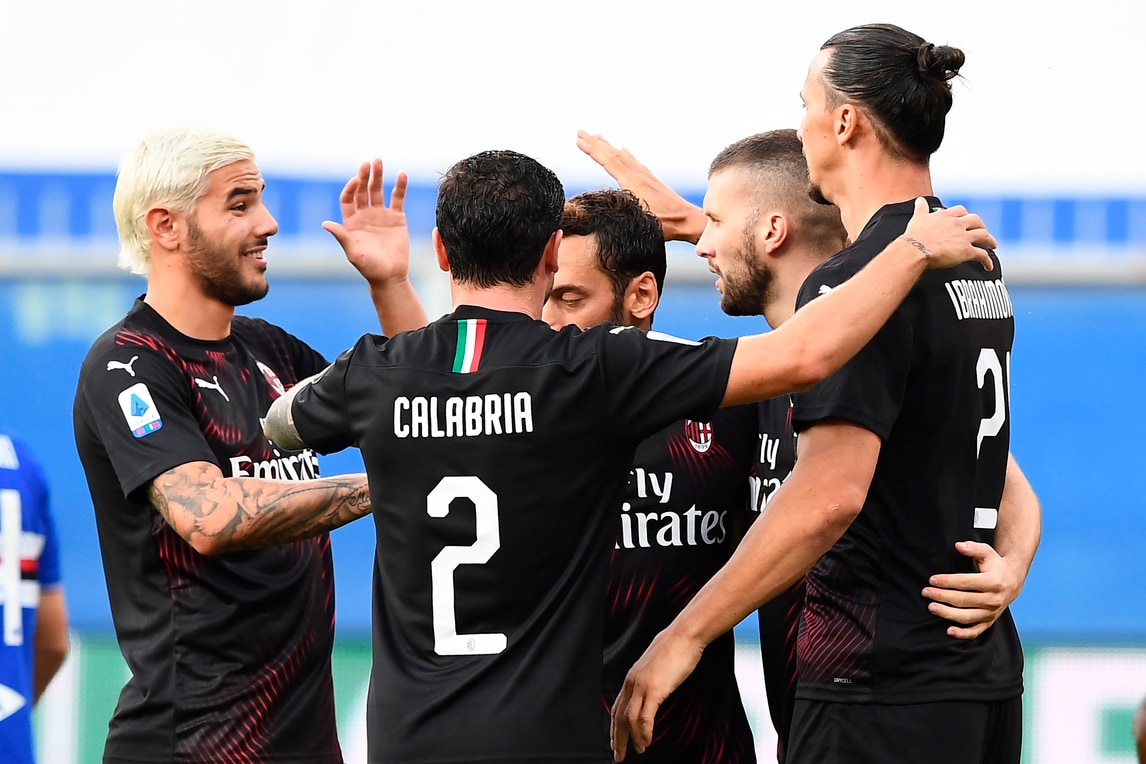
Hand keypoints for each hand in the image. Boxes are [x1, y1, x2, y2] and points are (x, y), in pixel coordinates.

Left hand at [323, 159, 410, 286]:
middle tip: (368, 163)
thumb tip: (325, 223)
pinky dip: (400, 186)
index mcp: (351, 222)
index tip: (355, 181)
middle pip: (362, 191)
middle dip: (364, 176)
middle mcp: (365, 215)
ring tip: (379, 161)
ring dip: (378, 176)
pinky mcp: (397, 218)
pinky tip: (401, 174)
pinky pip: (398, 198)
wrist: (390, 276)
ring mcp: (381, 215)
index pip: (348, 199)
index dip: (350, 188)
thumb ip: (341, 236)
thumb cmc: (369, 267)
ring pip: (378, 191)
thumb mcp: (353, 252)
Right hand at [576, 130, 705, 243]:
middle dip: (595, 143)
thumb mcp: (644, 222)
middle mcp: (639, 175)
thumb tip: (607, 211)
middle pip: (613, 155)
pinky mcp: (652, 181)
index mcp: (634, 183)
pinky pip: (634, 162)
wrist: (690, 221)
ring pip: (623, 156)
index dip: (593, 150)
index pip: (609, 162)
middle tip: (581, 131)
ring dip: (608, 146)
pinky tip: (624, 150)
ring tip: (597, 136)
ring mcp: (646, 176)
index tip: (579, 140)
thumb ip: (627, 215)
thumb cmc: (669, 225)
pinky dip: (625, 154)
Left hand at [610, 629, 702, 760]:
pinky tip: (647, 741)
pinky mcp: (654, 689)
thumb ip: (651, 679)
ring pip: (630, 720)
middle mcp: (632, 682)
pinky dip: (644, 732)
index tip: (616, 741)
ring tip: (638, 750)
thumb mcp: (657, 666)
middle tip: (618, 756)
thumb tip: (654, 689)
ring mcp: (642, 686)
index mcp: (632, 677)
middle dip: (618, 739)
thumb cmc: (675, 649)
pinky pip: (645, 717)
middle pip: (619, 716)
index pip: (618, 707)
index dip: (615, 727)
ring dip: (633, 739)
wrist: (683, 636)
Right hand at [901, 197, 995, 270]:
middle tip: (982, 231)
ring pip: (984, 235)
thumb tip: (920, 200)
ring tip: (992, 245)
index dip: (964, 215)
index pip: (960, 211)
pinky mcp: (966, 251)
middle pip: (976, 220)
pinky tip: (988, 266)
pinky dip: (987, 261)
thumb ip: (921, 208)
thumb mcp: (917, 218)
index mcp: (945, 216)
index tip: (965, 219)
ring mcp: (963, 237)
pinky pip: (982, 255)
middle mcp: (957, 224)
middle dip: (981, 225)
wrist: (915, 250)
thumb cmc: (914, 236)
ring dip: (990, 240)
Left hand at [922, 541, 1024, 638]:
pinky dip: (963, 634)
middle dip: (942, 596)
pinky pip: (977, 630)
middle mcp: (994, 599)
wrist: (1013, 579)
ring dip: (948, 614)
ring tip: (931, 607)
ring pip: (967, 617)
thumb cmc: (996, 565)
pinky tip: (949, 631)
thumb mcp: (987, 551)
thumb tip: (959, 546)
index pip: (966, 582)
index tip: (932, 580)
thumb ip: (973, 548)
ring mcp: (992, 612)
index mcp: (993, 582)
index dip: (947, 581)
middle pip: (963, 600)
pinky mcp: (990, 621)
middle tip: (926, 592)